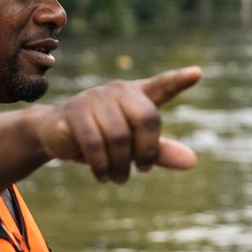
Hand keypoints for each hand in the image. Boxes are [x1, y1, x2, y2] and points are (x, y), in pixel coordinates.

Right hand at [33, 66, 201, 180]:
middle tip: (142, 169)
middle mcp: (118, 91)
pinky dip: (102, 166)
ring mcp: (94, 98)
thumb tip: (192, 162)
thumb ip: (160, 152)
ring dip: (122, 166)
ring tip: (119, 178)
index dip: (179, 81)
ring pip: (119, 137)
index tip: (197, 74)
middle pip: (147, 118)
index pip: (162, 86)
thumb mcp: (133, 146)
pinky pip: (95, 145)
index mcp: (137, 95)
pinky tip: (103, 176)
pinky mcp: (74, 112)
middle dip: (147, 151)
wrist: (54, 134)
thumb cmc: (101, 137)